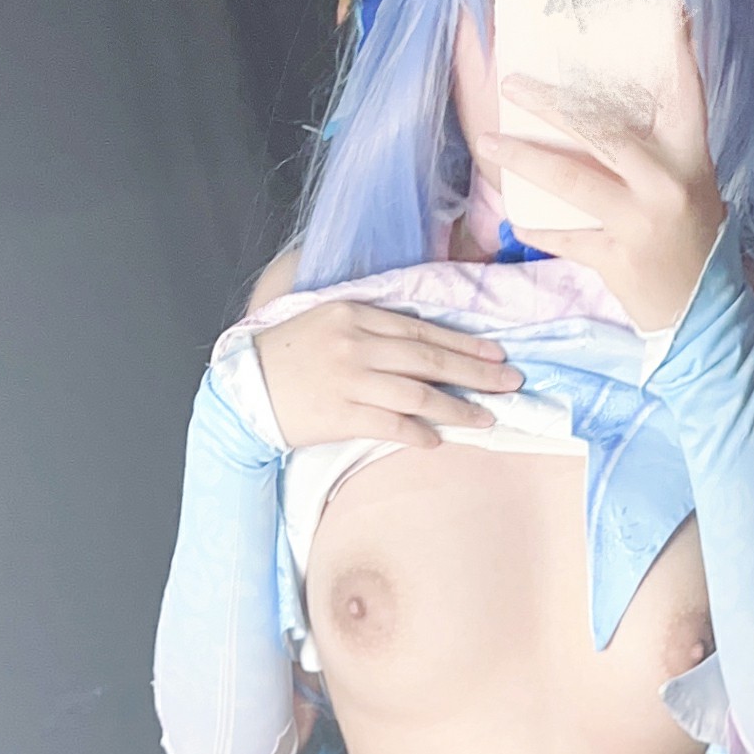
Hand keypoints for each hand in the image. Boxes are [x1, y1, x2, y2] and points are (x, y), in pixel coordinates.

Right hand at [251, 299, 520, 452]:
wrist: (242, 388)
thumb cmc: (289, 354)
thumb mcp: (329, 320)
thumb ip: (373, 325)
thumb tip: (424, 339)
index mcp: (356, 314)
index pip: (423, 329)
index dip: (464, 342)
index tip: (497, 354)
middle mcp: (356, 343)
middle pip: (429, 359)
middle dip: (476, 372)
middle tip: (511, 383)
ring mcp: (349, 380)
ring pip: (417, 393)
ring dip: (457, 407)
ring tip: (487, 417)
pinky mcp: (340, 414)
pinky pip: (389, 424)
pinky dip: (417, 432)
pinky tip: (438, 440)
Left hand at [488, 29, 727, 333]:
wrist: (703, 312)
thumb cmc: (690, 235)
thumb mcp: (689, 181)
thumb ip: (655, 143)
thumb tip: (599, 98)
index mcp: (690, 155)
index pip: (684, 90)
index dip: (673, 46)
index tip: (660, 6)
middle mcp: (667, 183)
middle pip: (603, 130)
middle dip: (552, 105)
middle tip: (511, 82)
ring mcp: (642, 223)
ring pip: (572, 181)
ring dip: (524, 159)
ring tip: (488, 142)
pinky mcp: (619, 260)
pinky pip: (566, 237)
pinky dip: (539, 228)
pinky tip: (517, 220)